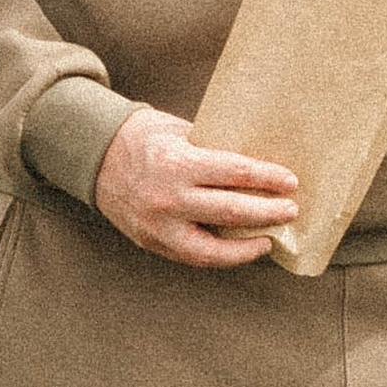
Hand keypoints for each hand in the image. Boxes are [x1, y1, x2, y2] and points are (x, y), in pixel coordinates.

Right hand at [94, 107, 299, 267]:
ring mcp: (159, 225)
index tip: (290, 181)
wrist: (95, 157)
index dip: (267, 178)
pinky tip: (241, 248)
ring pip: (213, 248)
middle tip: (291, 210)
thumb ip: (212, 147)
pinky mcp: (152, 242)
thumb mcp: (178, 130)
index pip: (235, 172)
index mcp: (177, 162)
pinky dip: (222, 255)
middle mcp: (168, 197)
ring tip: (270, 238)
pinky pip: (194, 256)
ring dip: (248, 246)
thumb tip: (257, 162)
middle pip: (232, 210)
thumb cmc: (143, 138)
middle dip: (268, 212)